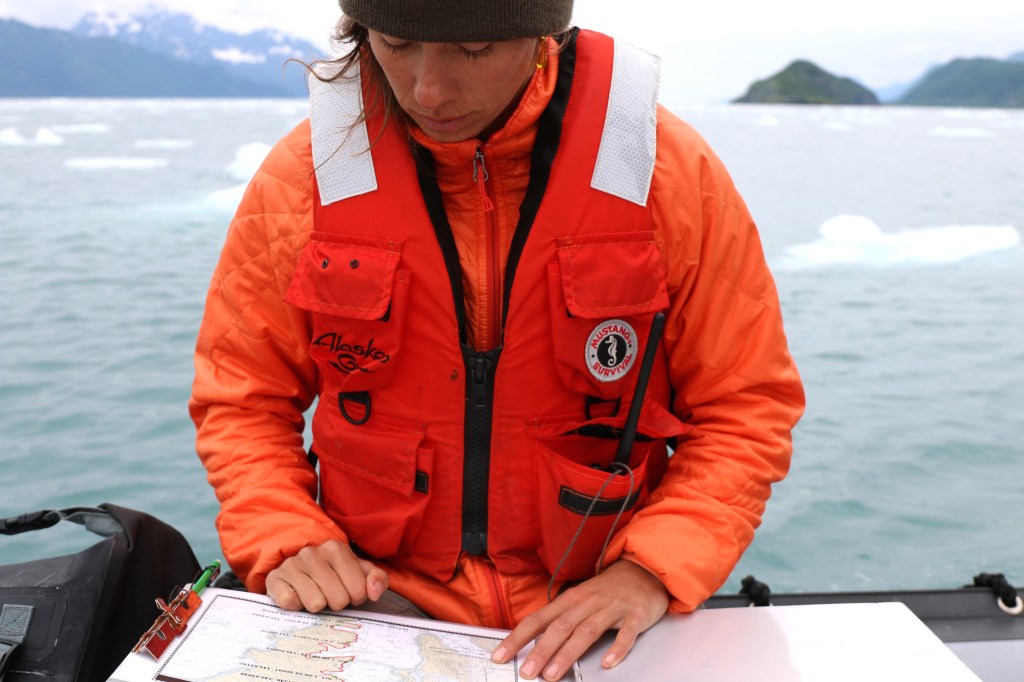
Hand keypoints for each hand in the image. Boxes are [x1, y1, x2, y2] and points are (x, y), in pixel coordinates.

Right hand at [265, 539, 388, 612]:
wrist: (296, 570)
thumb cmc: (333, 573)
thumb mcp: (359, 572)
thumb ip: (377, 579)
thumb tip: (375, 593)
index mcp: (336, 548)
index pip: (359, 590)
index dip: (356, 597)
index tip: (348, 591)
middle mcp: (312, 553)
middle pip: (338, 600)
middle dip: (337, 603)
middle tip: (330, 595)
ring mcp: (291, 565)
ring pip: (316, 604)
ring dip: (318, 606)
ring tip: (315, 595)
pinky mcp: (275, 580)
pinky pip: (291, 604)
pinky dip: (296, 607)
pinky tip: (297, 596)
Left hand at [492, 559, 668, 680]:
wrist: (644, 570)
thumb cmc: (608, 588)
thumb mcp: (581, 598)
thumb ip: (561, 618)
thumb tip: (535, 641)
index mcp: (571, 598)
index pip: (538, 618)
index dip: (518, 637)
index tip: (500, 654)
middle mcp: (588, 602)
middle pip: (560, 627)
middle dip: (540, 650)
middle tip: (526, 671)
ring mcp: (612, 608)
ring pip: (586, 632)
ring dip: (567, 653)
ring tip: (552, 674)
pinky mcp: (635, 615)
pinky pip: (626, 634)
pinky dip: (617, 649)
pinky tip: (607, 663)